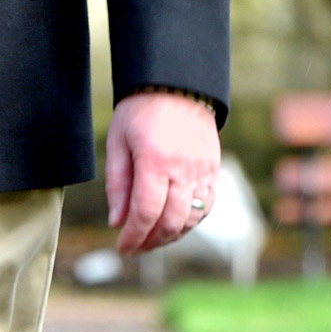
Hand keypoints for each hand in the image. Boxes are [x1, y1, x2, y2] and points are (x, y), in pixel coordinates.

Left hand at [105, 89, 219, 255]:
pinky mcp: (213, 170)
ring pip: (191, 219)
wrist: (177, 83)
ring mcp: (203, 171)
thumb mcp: (118, 141)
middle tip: (135, 247)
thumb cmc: (141, 110)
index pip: (146, 213)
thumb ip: (117, 183)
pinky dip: (190, 222)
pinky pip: (206, 206)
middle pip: (170, 222)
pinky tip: (174, 223)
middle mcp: (183, 169)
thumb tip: (117, 221)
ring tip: (151, 238)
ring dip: (170, 236)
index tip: (122, 248)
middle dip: (150, 242)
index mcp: (155, 161)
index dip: (133, 237)